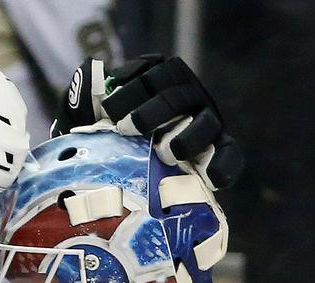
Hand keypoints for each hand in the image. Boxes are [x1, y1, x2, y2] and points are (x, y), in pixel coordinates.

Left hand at [53, 55, 243, 189]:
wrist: (125, 181)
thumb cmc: (108, 142)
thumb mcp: (89, 121)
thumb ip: (85, 97)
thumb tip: (89, 69)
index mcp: (161, 81)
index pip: (153, 73)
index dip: (131, 89)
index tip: (108, 109)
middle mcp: (188, 96)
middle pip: (176, 95)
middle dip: (151, 111)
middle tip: (126, 129)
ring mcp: (207, 122)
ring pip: (205, 122)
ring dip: (188, 136)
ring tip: (167, 152)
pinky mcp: (220, 150)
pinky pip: (230, 154)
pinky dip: (223, 165)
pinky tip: (210, 178)